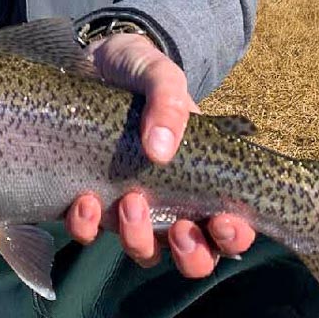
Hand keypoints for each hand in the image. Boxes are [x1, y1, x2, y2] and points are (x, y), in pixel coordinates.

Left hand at [66, 32, 255, 277]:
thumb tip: (161, 150)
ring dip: (139, 239)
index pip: (231, 226)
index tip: (222, 221)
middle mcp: (170, 200)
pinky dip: (88, 226)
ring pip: (145, 251)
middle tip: (179, 229)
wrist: (91, 61)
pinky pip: (91, 233)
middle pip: (194, 257)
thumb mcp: (161, 75)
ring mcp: (130, 204)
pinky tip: (85, 201)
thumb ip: (169, 102)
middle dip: (191, 254)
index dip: (233, 238)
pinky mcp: (92, 200)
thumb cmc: (139, 70)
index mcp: (202, 176)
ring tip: (129, 202)